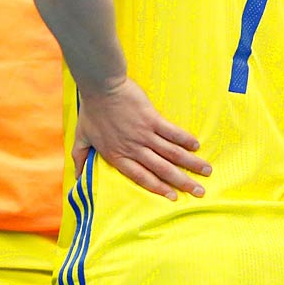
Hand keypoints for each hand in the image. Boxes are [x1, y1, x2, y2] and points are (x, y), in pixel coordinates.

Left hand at [75, 77, 209, 198]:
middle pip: (162, 169)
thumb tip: (77, 177)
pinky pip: (172, 132)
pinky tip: (197, 146)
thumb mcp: (81, 137)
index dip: (158, 188)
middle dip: (183, 182)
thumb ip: (80, 158)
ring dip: (190, 163)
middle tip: (200, 191)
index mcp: (117, 155)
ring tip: (206, 171)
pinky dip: (185, 140)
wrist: (100, 87)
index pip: (141, 177)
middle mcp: (133, 148)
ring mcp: (144, 134)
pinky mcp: (152, 119)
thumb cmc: (91, 111)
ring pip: (172, 153)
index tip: (174, 197)